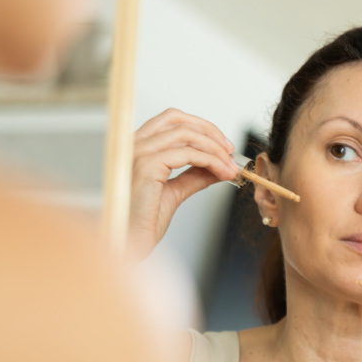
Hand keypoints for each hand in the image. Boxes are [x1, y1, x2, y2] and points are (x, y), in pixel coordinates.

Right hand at [127, 108, 239, 260]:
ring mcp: (139, 152)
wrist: (131, 242)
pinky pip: (189, 154)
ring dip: (215, 149)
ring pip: (187, 135)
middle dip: (210, 133)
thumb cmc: (144, 220)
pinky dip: (210, 161)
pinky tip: (221, 172)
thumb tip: (217, 166)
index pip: (172, 119)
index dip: (201, 128)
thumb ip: (194, 176)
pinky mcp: (148, 165)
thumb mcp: (175, 191)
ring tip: (230, 167)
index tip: (222, 146)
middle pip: (179, 120)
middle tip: (230, 151)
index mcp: (138, 146)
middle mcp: (135, 144)